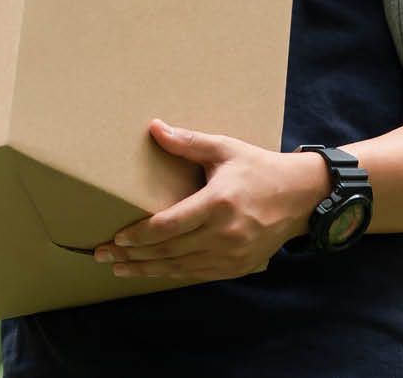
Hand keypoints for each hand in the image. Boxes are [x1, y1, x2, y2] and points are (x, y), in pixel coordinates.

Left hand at [94, 120, 329, 281]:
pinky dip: (173, 274)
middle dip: (133, 256)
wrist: (300, 197)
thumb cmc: (258, 168)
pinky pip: (198, 275)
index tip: (117, 239)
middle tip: (102, 256)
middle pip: (170, 251)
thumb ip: (188, 143)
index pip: (169, 226)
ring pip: (181, 268)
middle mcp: (225, 235)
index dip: (140, 236)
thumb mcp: (224, 149)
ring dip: (147, 270)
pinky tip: (153, 272)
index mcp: (218, 204)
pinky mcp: (238, 267)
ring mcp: (232, 255)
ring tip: (119, 269)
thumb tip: (155, 128)